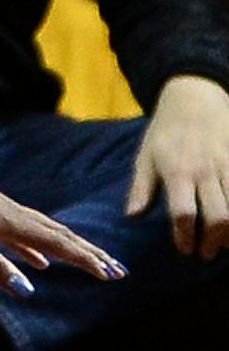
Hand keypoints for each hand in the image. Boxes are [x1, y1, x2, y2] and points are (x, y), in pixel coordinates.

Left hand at [0, 138, 125, 295]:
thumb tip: (29, 288)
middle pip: (57, 234)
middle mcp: (8, 212)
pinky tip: (36, 260)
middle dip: (87, 253)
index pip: (56, 243)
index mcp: (7, 220)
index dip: (85, 260)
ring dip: (66, 248)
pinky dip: (36, 246)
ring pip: (41, 231)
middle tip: (116, 269)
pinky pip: (20, 232)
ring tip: (87, 263)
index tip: (114, 274)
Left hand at [128, 74, 228, 256]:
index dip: (185, 236)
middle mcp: (204, 171)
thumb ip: (141, 188)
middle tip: (205, 253)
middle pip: (217, 217)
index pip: (183, 213)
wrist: (194, 97)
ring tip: (223, 244)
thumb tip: (131, 217)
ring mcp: (225, 166)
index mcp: (177, 171)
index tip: (185, 249)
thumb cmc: (165, 130)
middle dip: (213, 242)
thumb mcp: (146, 155)